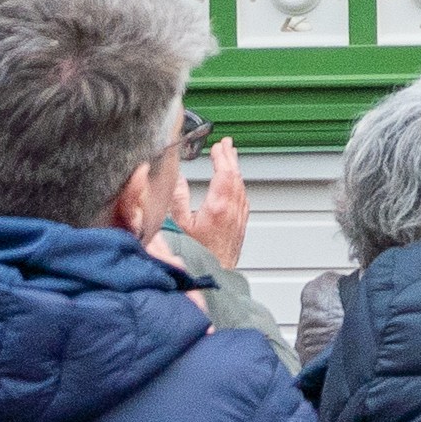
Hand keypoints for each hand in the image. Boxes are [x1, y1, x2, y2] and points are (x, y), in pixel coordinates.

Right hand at [177, 135, 252, 275]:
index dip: (222, 156)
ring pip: (241, 187)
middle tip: (226, 144)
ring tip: (230, 158)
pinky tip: (234, 184)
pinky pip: (243, 198)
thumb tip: (178, 179)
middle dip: (230, 157)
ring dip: (235, 170)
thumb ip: (178, 200)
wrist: (213, 277)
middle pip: (235, 176)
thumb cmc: (195, 256)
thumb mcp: (178, 226)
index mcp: (218, 207)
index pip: (225, 173)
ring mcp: (238, 218)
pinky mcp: (240, 226)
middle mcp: (232, 210)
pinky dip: (238, 185)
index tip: (218, 146)